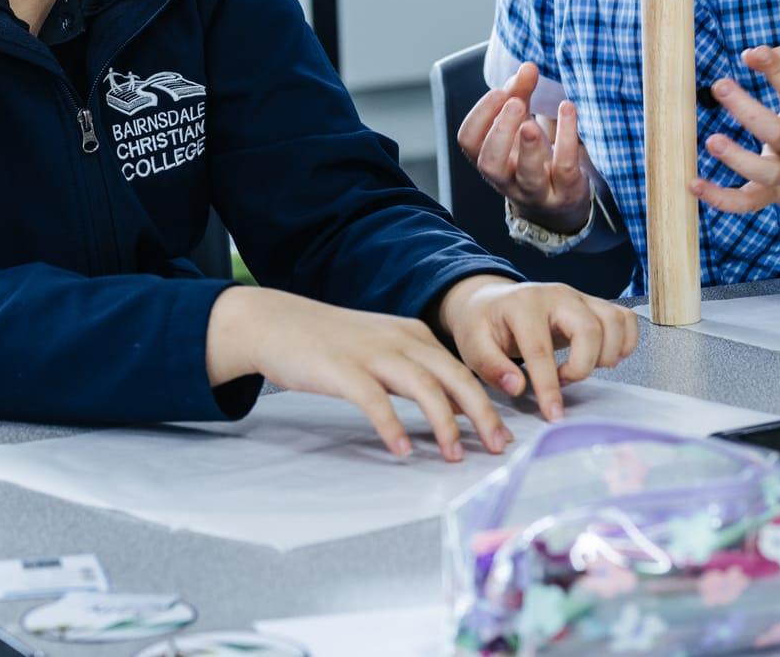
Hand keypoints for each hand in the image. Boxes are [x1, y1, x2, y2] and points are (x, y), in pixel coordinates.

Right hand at [205, 286, 509, 461]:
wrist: (276, 323)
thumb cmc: (329, 342)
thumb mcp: (382, 348)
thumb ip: (415, 371)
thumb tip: (452, 407)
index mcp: (413, 334)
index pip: (462, 370)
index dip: (487, 403)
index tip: (504, 434)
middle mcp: (399, 339)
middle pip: (454, 376)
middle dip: (481, 414)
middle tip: (497, 447)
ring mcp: (371, 353)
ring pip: (423, 386)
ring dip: (443, 423)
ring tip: (453, 455)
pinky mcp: (342, 370)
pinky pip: (375, 400)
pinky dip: (392, 425)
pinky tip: (402, 450)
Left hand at [434, 274, 637, 422]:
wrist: (493, 301)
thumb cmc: (484, 324)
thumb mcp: (472, 344)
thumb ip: (491, 367)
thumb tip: (517, 387)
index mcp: (523, 305)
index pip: (541, 348)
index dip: (549, 386)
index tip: (553, 414)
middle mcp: (557, 295)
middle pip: (589, 329)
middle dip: (582, 367)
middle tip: (563, 381)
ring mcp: (580, 296)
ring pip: (613, 322)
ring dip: (606, 355)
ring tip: (580, 369)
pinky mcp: (594, 304)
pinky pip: (625, 318)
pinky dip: (625, 342)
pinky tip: (604, 359)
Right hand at [457, 62, 592, 232]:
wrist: (560, 200)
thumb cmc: (533, 154)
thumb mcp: (521, 122)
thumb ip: (520, 93)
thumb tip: (528, 66)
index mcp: (489, 158)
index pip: (469, 141)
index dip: (480, 116)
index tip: (500, 92)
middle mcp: (507, 179)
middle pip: (490, 163)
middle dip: (500, 131)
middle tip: (514, 103)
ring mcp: (537, 190)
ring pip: (527, 177)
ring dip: (529, 147)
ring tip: (533, 122)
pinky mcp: (566, 192)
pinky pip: (565, 169)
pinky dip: (566, 139)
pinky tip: (568, 110)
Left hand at [693, 45, 779, 215]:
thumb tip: (759, 51)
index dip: (776, 69)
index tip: (752, 53)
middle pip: (777, 131)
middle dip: (747, 111)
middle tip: (720, 85)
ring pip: (764, 173)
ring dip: (737, 159)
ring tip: (712, 141)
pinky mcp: (779, 195)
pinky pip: (750, 202)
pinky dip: (723, 200)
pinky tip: (694, 184)